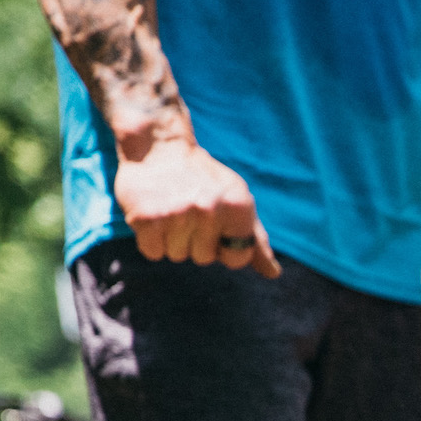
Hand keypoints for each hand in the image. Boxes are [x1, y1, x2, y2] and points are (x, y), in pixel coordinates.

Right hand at [114, 135, 277, 275]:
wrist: (160, 147)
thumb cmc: (203, 179)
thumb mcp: (236, 201)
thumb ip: (255, 239)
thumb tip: (273, 273)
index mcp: (238, 206)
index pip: (237, 258)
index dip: (223, 247)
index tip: (214, 225)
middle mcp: (210, 210)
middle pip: (204, 259)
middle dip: (196, 242)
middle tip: (187, 211)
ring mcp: (178, 214)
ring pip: (177, 256)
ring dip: (172, 239)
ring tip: (171, 210)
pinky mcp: (148, 218)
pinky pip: (153, 252)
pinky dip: (150, 239)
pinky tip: (154, 214)